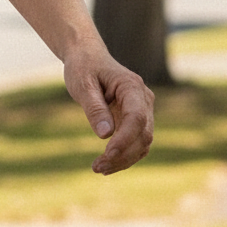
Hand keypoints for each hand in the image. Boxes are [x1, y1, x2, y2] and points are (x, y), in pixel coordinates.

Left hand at [63, 44, 154, 174]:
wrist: (88, 57)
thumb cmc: (83, 68)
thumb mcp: (82, 84)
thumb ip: (94, 108)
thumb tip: (105, 135)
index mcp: (132, 87)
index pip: (136, 118)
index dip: (125, 139)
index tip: (107, 154)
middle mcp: (143, 99)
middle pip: (143, 134)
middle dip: (122, 154)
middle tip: (97, 167)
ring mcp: (143, 110)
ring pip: (142, 142)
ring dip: (124, 159)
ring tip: (98, 168)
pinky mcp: (135, 119)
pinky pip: (136, 142)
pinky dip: (124, 156)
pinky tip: (106, 165)